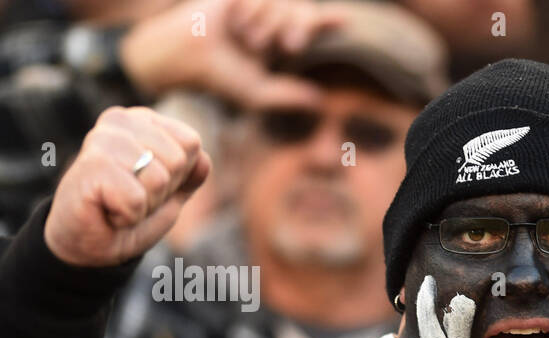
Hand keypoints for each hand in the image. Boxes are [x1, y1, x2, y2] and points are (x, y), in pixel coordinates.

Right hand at [44, 107, 210, 266]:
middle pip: (178, 160)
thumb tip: (204, 159)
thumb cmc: (129, 212)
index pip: (191, 143)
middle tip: (133, 197)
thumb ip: (191, 174)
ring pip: (159, 180)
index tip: (149, 184)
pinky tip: (107, 210)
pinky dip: (128, 216)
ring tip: (119, 203)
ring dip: (145, 205)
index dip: (178, 176)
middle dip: (162, 192)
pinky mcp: (91, 166)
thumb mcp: (170, 193)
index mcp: (142, 120)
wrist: (90, 242)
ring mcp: (102, 140)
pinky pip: (136, 199)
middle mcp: (120, 121)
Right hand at [119, 0, 346, 109]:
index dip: (327, 23)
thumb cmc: (220, 78)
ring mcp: (254, 6)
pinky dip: (253, 13)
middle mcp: (269, 22)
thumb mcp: (257, 95)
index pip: (308, 30)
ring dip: (269, 24)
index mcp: (277, 44)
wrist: (185, 56)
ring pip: (284, 5)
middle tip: (290, 46)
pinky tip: (236, 22)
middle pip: (303, 13)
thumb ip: (289, 97)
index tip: (346, 21)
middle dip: (302, 27)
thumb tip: (321, 99)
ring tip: (246, 39)